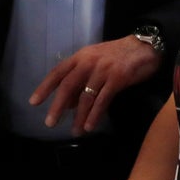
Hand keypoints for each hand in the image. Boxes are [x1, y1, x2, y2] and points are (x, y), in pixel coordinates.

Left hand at [28, 35, 161, 134]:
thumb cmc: (118, 56)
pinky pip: (102, 100)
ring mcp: (103, 70)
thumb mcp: (96, 62)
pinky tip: (90, 125)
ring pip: (86, 97)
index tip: (34, 102)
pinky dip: (95, 115)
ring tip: (74, 131)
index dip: (45, 87)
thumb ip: (82, 80)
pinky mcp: (117, 79)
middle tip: (50, 123)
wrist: (145, 47)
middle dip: (58, 106)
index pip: (58, 72)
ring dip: (79, 116)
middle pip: (68, 85)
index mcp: (81, 56)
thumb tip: (69, 103)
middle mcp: (89, 62)